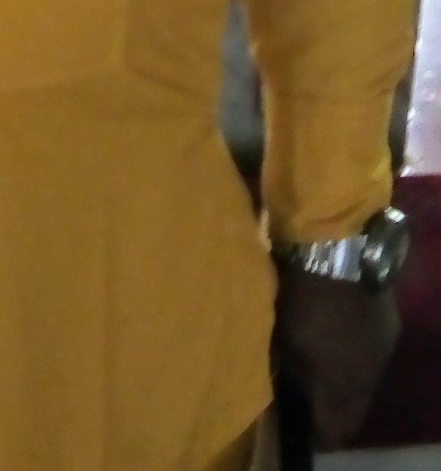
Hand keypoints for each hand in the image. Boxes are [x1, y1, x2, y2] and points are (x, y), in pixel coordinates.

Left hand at [274, 265, 400, 448]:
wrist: (337, 243)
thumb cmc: (301, 293)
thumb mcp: (285, 335)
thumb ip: (292, 370)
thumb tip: (293, 389)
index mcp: (345, 385)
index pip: (336, 431)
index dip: (317, 432)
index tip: (298, 421)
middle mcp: (372, 373)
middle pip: (353, 406)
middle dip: (331, 402)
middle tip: (304, 386)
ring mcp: (385, 345)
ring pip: (364, 376)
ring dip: (344, 373)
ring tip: (317, 354)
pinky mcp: (390, 319)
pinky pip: (371, 350)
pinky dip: (353, 347)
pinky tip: (334, 328)